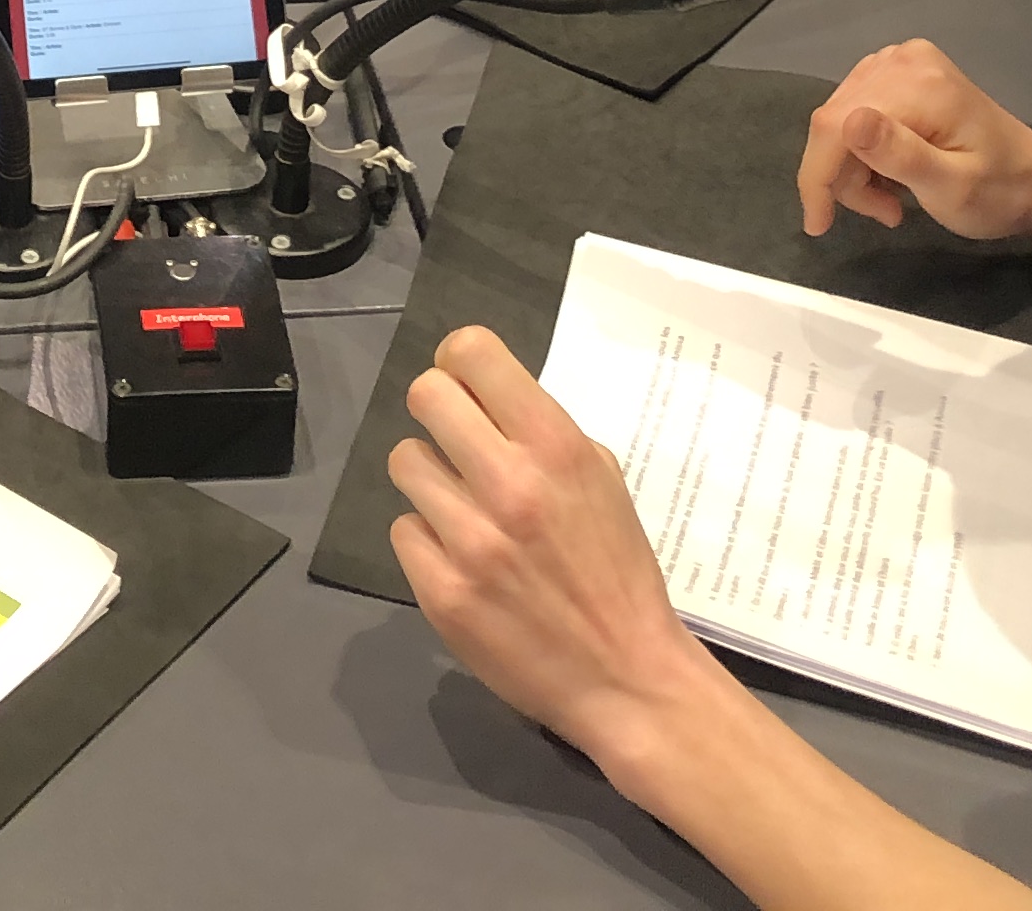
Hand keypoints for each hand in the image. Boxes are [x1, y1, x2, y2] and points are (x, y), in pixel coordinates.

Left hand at [389, 325, 724, 773]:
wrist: (626, 676)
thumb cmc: (617, 571)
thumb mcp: (601, 481)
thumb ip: (543, 436)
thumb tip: (486, 401)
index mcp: (555, 448)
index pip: (473, 354)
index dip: (461, 362)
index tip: (467, 384)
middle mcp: (509, 483)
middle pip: (426, 396)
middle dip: (440, 412)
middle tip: (458, 442)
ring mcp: (470, 540)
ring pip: (405, 462)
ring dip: (432, 479)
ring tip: (465, 508)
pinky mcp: (441, 591)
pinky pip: (405, 529)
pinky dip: (429, 540)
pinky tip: (462, 559)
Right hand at [796, 39, 1031, 243]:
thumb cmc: (1000, 194)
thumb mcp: (952, 188)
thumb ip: (901, 155)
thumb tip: (848, 123)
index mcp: (917, 86)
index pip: (835, 125)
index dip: (817, 177)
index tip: (819, 225)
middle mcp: (903, 60)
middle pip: (835, 121)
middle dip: (843, 177)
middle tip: (883, 214)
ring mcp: (902, 60)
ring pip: (841, 117)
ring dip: (853, 167)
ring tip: (891, 200)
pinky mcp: (904, 69)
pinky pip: (857, 109)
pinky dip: (863, 149)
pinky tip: (891, 170)